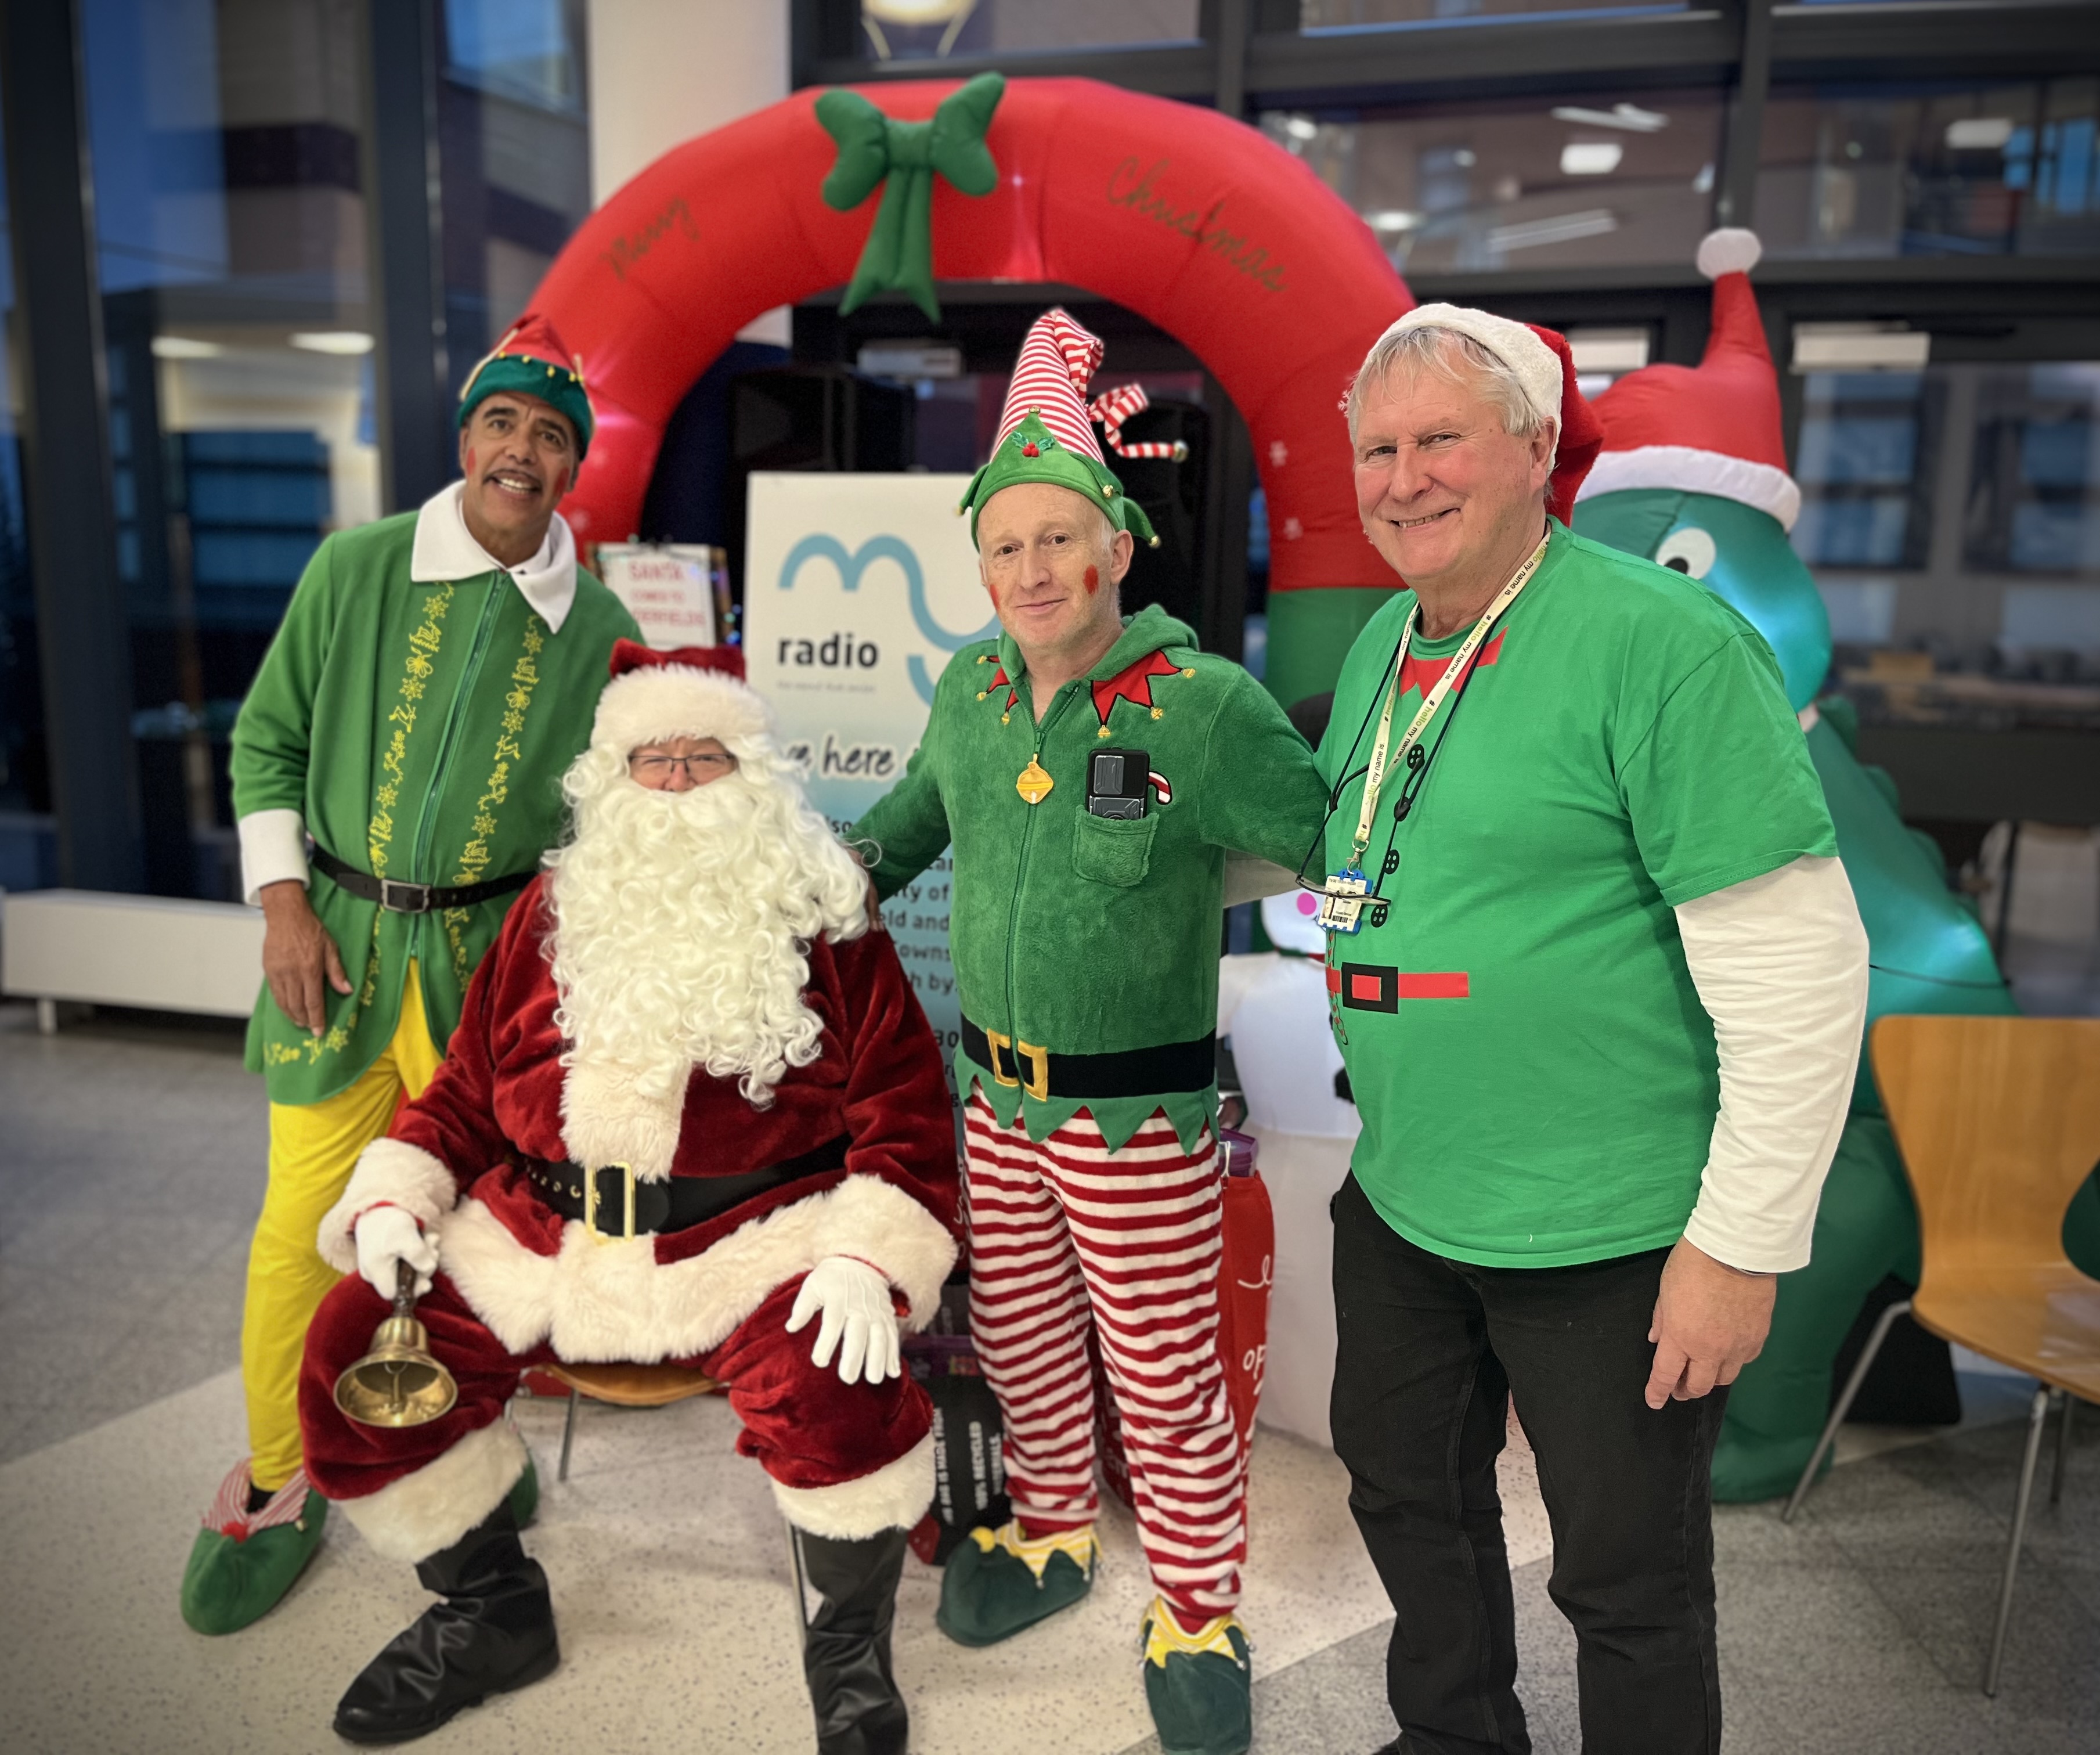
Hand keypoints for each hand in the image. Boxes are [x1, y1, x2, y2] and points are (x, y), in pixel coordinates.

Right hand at [260, 880, 350, 1036]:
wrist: (286, 916)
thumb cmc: (310, 929)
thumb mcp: (331, 948)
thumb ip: (337, 971)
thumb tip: (346, 990)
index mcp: (310, 969)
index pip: (313, 1001)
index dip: (316, 1018)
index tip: (319, 1031)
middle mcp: (292, 974)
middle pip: (297, 1005)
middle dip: (304, 1020)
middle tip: (310, 1028)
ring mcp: (278, 973)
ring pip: (283, 1002)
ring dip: (292, 1015)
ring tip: (299, 1021)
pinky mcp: (268, 970)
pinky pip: (274, 993)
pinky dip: (281, 1004)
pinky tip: (287, 1008)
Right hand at [353, 1204, 437, 1299]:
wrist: (377, 1206)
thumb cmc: (388, 1222)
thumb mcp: (405, 1236)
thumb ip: (417, 1255)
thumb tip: (428, 1269)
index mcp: (376, 1272)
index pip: (394, 1294)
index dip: (413, 1290)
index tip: (427, 1280)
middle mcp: (375, 1273)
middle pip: (404, 1283)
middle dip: (424, 1268)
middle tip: (434, 1252)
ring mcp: (380, 1265)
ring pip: (407, 1270)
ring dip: (425, 1256)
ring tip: (432, 1239)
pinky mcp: (386, 1256)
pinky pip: (405, 1261)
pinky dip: (419, 1251)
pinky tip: (428, 1239)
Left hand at [785, 1256, 900, 1385]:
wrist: (861, 1261)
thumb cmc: (831, 1278)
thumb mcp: (812, 1285)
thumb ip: (802, 1307)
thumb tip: (790, 1327)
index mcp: (838, 1300)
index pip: (832, 1322)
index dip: (826, 1342)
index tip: (819, 1362)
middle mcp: (859, 1307)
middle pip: (858, 1333)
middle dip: (854, 1356)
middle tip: (848, 1378)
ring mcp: (876, 1313)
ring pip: (879, 1337)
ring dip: (878, 1358)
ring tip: (874, 1379)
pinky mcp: (887, 1316)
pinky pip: (893, 1336)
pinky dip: (894, 1354)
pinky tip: (893, 1373)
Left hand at [1645, 1237, 1776, 1408]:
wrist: (1737, 1249)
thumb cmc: (1696, 1263)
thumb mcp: (1665, 1290)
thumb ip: (1661, 1320)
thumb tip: (1656, 1338)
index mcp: (1680, 1337)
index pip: (1665, 1376)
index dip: (1658, 1392)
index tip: (1654, 1400)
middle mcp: (1710, 1349)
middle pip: (1698, 1386)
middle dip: (1684, 1391)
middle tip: (1677, 1388)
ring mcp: (1737, 1346)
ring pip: (1724, 1378)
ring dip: (1710, 1379)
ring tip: (1702, 1372)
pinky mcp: (1757, 1337)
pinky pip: (1744, 1361)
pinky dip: (1733, 1363)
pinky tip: (1726, 1354)